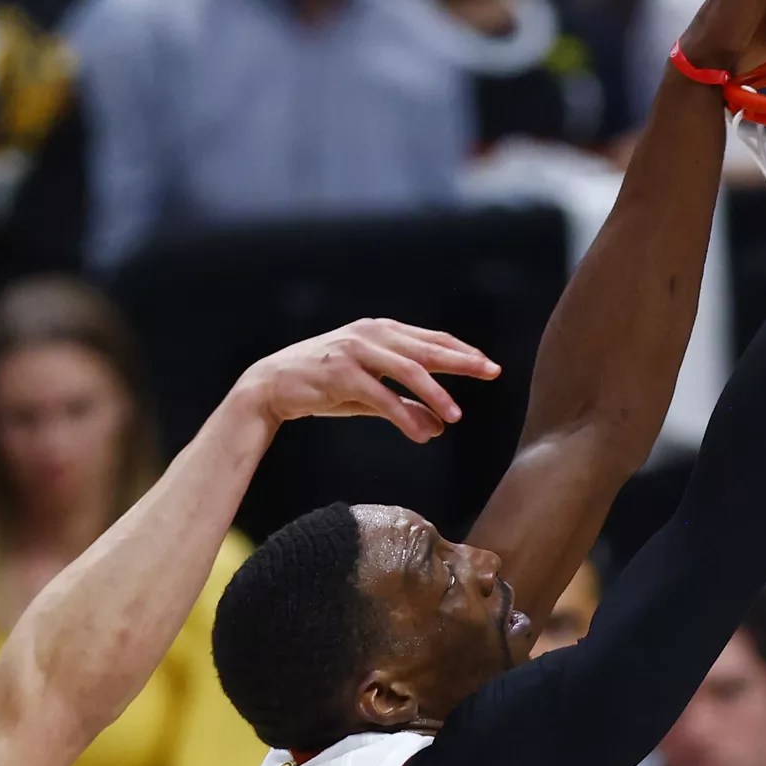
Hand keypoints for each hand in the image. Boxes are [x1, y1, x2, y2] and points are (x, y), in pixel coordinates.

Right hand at [225, 320, 497, 442]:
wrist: (274, 385)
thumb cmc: (324, 385)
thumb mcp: (371, 396)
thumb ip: (406, 405)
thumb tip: (440, 426)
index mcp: (382, 331)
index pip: (431, 339)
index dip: (462, 352)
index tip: (489, 367)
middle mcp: (371, 334)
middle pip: (427, 348)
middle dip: (463, 362)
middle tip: (491, 374)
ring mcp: (356, 350)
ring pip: (408, 370)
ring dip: (435, 394)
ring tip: (455, 416)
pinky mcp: (341, 373)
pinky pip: (382, 395)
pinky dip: (404, 415)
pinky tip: (421, 434)